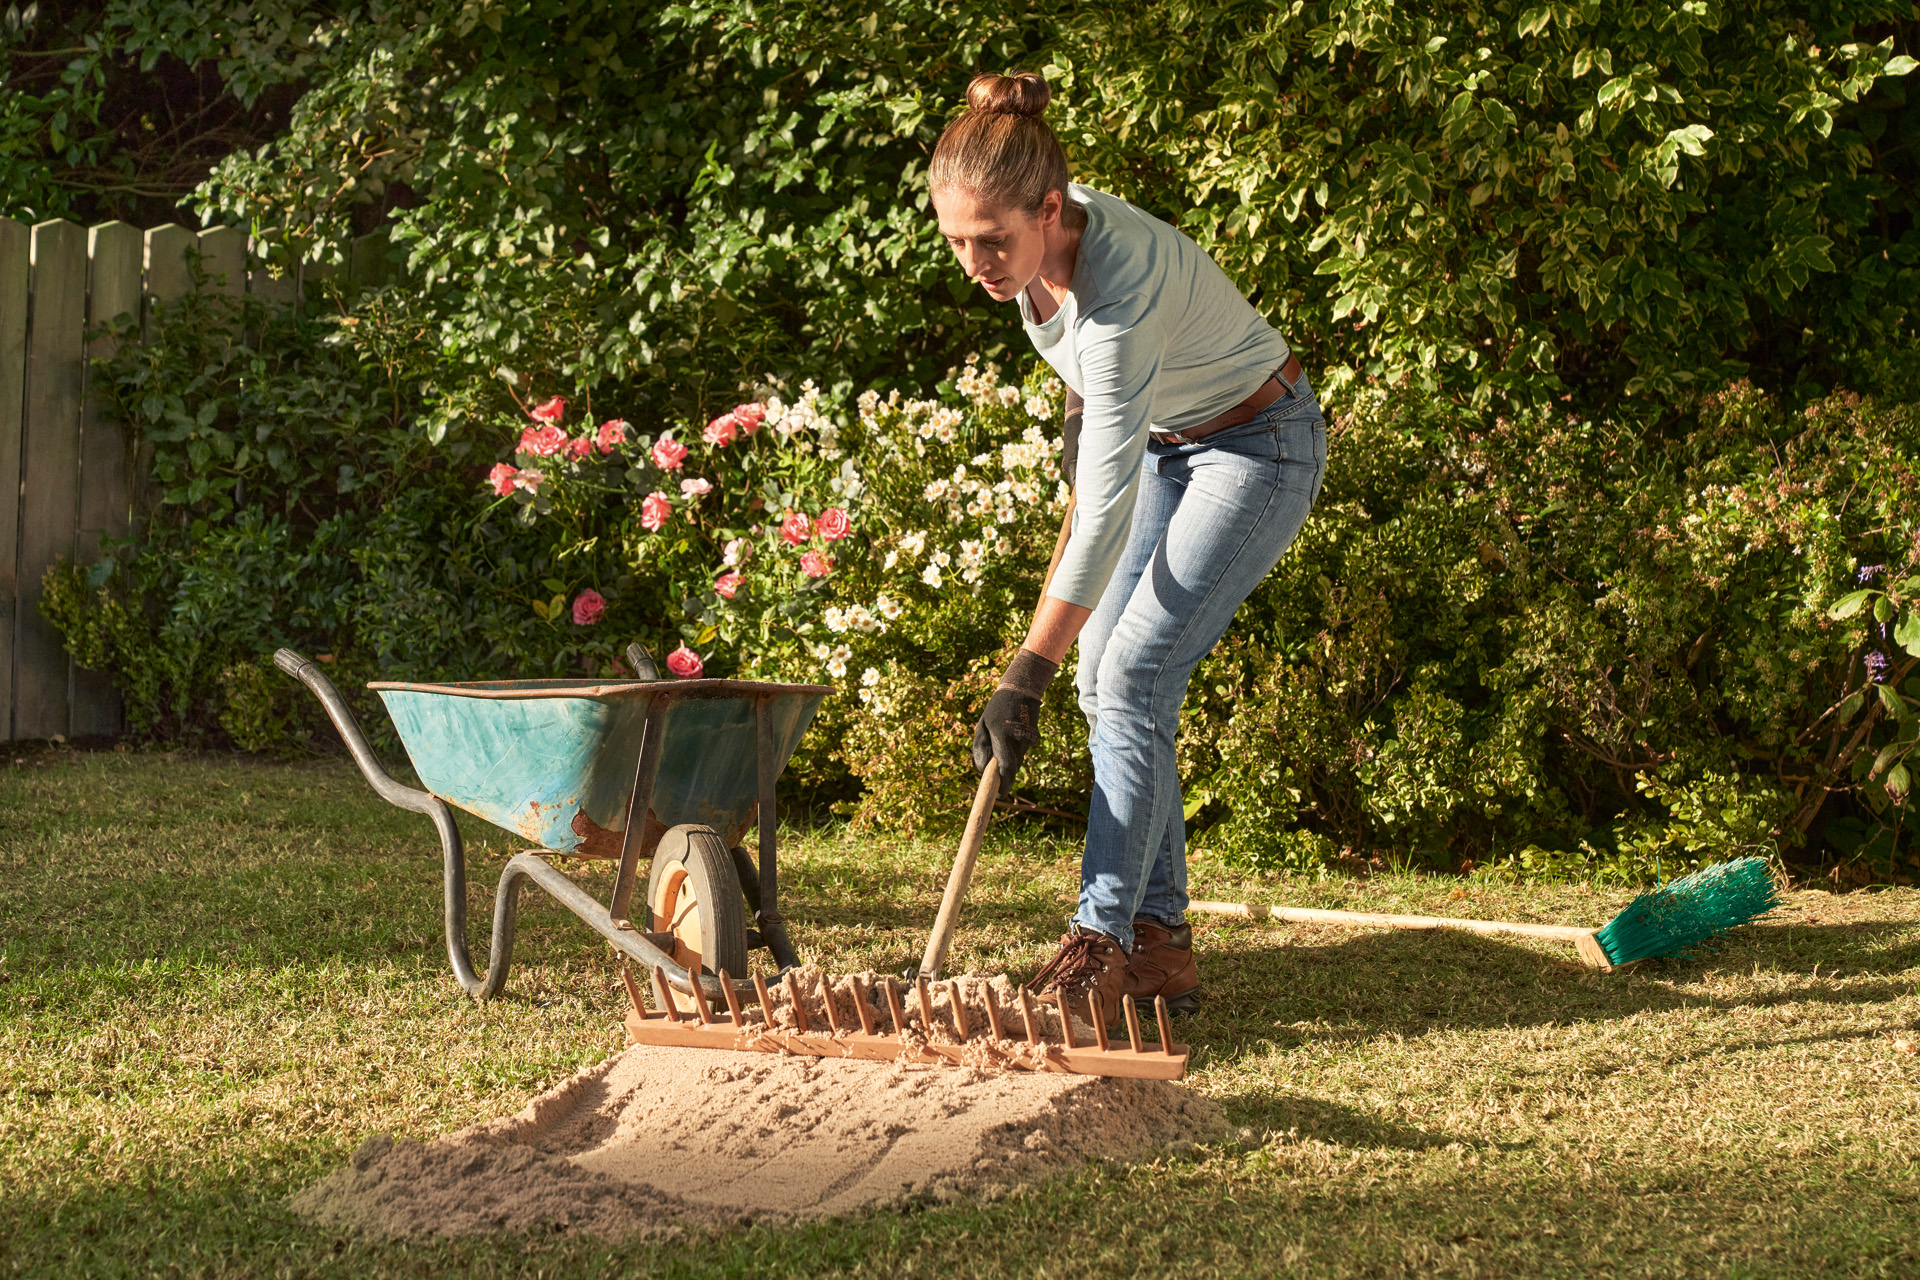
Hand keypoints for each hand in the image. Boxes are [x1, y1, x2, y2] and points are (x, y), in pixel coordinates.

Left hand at [971, 648, 1058, 797]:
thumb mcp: (982, 725)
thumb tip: (981, 771)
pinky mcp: (1034, 738)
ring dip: (1009, 762)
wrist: (1022, 690)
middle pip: (1013, 767)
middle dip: (1005, 777)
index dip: (1003, 783)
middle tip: (999, 784)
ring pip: (1018, 761)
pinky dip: (1015, 752)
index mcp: (1001, 735)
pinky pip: (1022, 752)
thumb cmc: (996, 710)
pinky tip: (1011, 739)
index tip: (1000, 794)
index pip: (1005, 766)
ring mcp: (1028, 739)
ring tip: (1002, 747)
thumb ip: (980, 748)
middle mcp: (1017, 739)